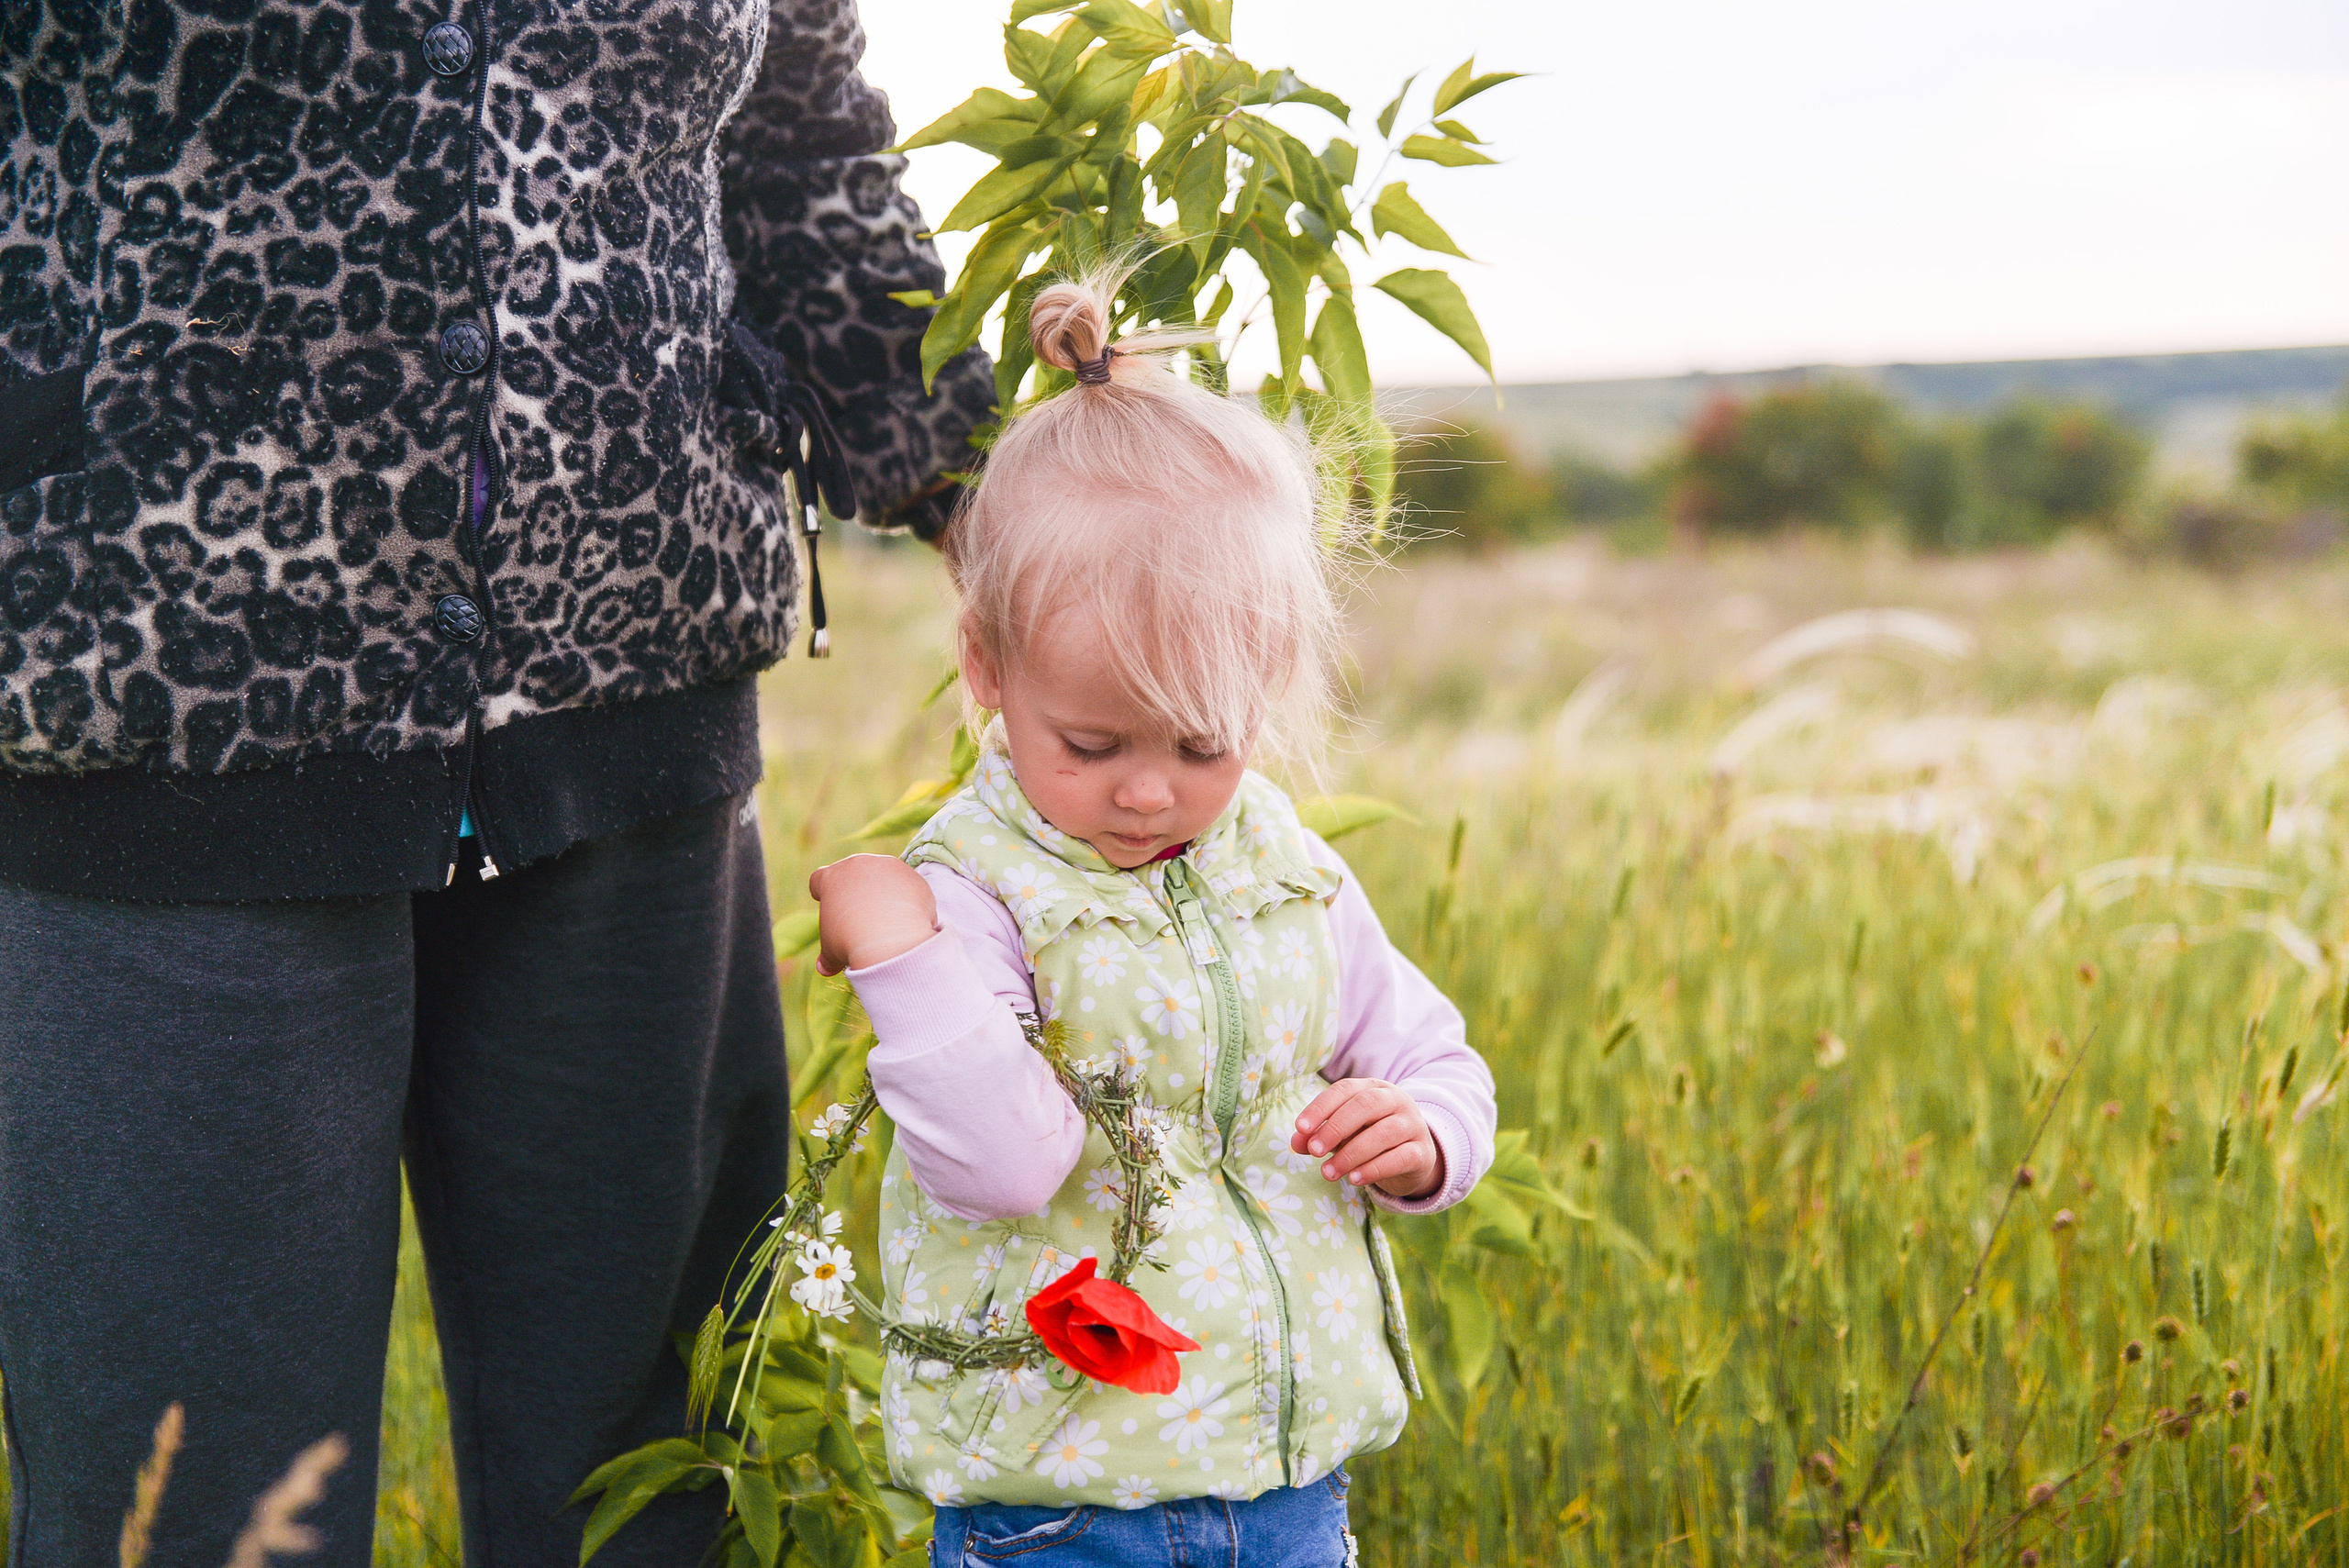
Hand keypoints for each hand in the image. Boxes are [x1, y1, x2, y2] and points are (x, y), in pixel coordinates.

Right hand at [807, 856, 937, 974]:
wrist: (889, 939)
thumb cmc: (852, 942)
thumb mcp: (833, 952)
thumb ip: (827, 956)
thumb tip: (824, 969)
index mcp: (831, 878)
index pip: (819, 878)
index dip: (821, 889)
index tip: (825, 898)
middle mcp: (859, 865)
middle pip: (855, 873)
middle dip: (857, 890)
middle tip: (861, 914)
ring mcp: (887, 867)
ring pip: (884, 877)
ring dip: (885, 893)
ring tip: (888, 921)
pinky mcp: (912, 876)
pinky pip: (908, 887)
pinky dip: (908, 901)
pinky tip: (908, 920)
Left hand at [1291, 1078, 1442, 1199]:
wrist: (1412, 1158)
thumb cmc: (1370, 1139)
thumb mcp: (1342, 1135)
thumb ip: (1319, 1136)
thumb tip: (1296, 1142)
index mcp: (1373, 1088)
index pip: (1345, 1089)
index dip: (1321, 1107)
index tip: (1300, 1128)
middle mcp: (1396, 1100)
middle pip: (1366, 1105)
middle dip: (1336, 1128)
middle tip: (1314, 1151)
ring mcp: (1413, 1124)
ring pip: (1384, 1133)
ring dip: (1351, 1154)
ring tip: (1328, 1173)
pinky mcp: (1422, 1152)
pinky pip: (1401, 1157)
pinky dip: (1375, 1168)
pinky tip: (1354, 1179)